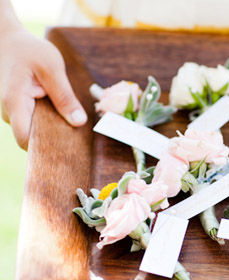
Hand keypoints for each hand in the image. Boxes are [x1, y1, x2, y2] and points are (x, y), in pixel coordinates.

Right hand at [0, 27, 86, 149]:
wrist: (7, 39)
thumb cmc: (28, 50)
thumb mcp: (52, 69)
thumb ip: (65, 96)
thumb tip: (78, 122)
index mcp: (14, 102)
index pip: (26, 139)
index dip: (45, 148)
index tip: (67, 149)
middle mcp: (9, 111)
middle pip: (32, 137)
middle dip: (53, 138)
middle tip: (77, 136)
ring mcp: (12, 110)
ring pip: (34, 129)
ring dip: (52, 127)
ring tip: (71, 121)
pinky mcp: (18, 108)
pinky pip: (34, 120)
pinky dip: (48, 119)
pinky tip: (63, 114)